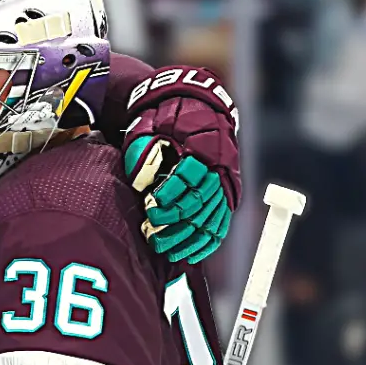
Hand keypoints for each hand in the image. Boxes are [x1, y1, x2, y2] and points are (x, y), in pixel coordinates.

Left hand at [122, 68, 240, 265]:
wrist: (196, 109)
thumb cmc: (169, 120)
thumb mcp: (153, 124)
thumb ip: (146, 150)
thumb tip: (139, 182)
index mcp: (203, 145)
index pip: (189, 174)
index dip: (170, 192)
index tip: (151, 202)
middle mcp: (220, 167)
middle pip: (200, 200)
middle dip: (174, 218)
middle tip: (151, 229)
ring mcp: (225, 185)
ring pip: (211, 217)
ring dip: (187, 237)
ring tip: (164, 248)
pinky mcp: (226, 198)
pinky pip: (221, 225)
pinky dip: (206, 243)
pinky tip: (189, 255)